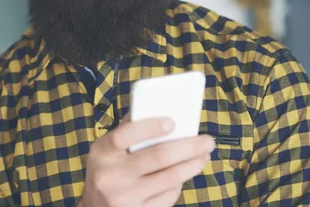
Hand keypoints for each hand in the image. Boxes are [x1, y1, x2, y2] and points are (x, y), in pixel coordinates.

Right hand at [79, 114, 214, 206]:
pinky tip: (183, 175)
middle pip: (159, 156)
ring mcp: (124, 197)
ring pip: (170, 178)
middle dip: (189, 147)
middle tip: (208, 141)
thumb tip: (161, 111)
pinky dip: (179, 185)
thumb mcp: (108, 151)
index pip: (125, 135)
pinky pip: (168, 197)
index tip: (172, 122)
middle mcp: (110, 175)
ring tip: (204, 156)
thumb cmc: (108, 171)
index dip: (150, 127)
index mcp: (102, 152)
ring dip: (193, 165)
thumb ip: (128, 132)